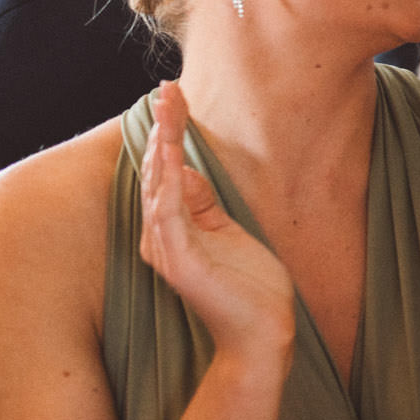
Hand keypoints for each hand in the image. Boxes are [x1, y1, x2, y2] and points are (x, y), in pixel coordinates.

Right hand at [138, 83, 295, 363]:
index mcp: (172, 228)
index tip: (174, 95)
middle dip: (163, 128)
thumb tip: (186, 169)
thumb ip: (204, 204)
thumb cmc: (249, 285)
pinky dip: (168, 185)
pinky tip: (171, 157)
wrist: (263, 332)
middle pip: (157, 172)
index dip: (168, 132)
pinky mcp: (181, 263)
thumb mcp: (227, 232)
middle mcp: (161, 237)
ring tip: (167, 109)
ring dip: (162, 145)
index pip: (165, 171)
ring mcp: (168, 250)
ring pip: (159, 187)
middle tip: (168, 87)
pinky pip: (169, 217)